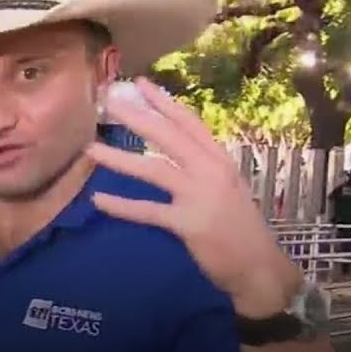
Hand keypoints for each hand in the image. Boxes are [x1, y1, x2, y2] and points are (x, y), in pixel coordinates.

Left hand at [83, 77, 300, 317]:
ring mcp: (200, 196)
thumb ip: (202, 167)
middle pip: (168, 137)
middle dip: (137, 117)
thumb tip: (171, 149)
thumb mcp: (227, 187)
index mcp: (220, 160)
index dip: (164, 102)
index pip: (190, 123)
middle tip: (108, 100)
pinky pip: (148, 211)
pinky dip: (121, 206)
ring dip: (119, 159)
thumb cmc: (240, 228)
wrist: (260, 267)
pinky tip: (98, 200)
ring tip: (91, 150)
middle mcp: (211, 171)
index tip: (140, 83)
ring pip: (153, 169)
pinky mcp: (189, 224)